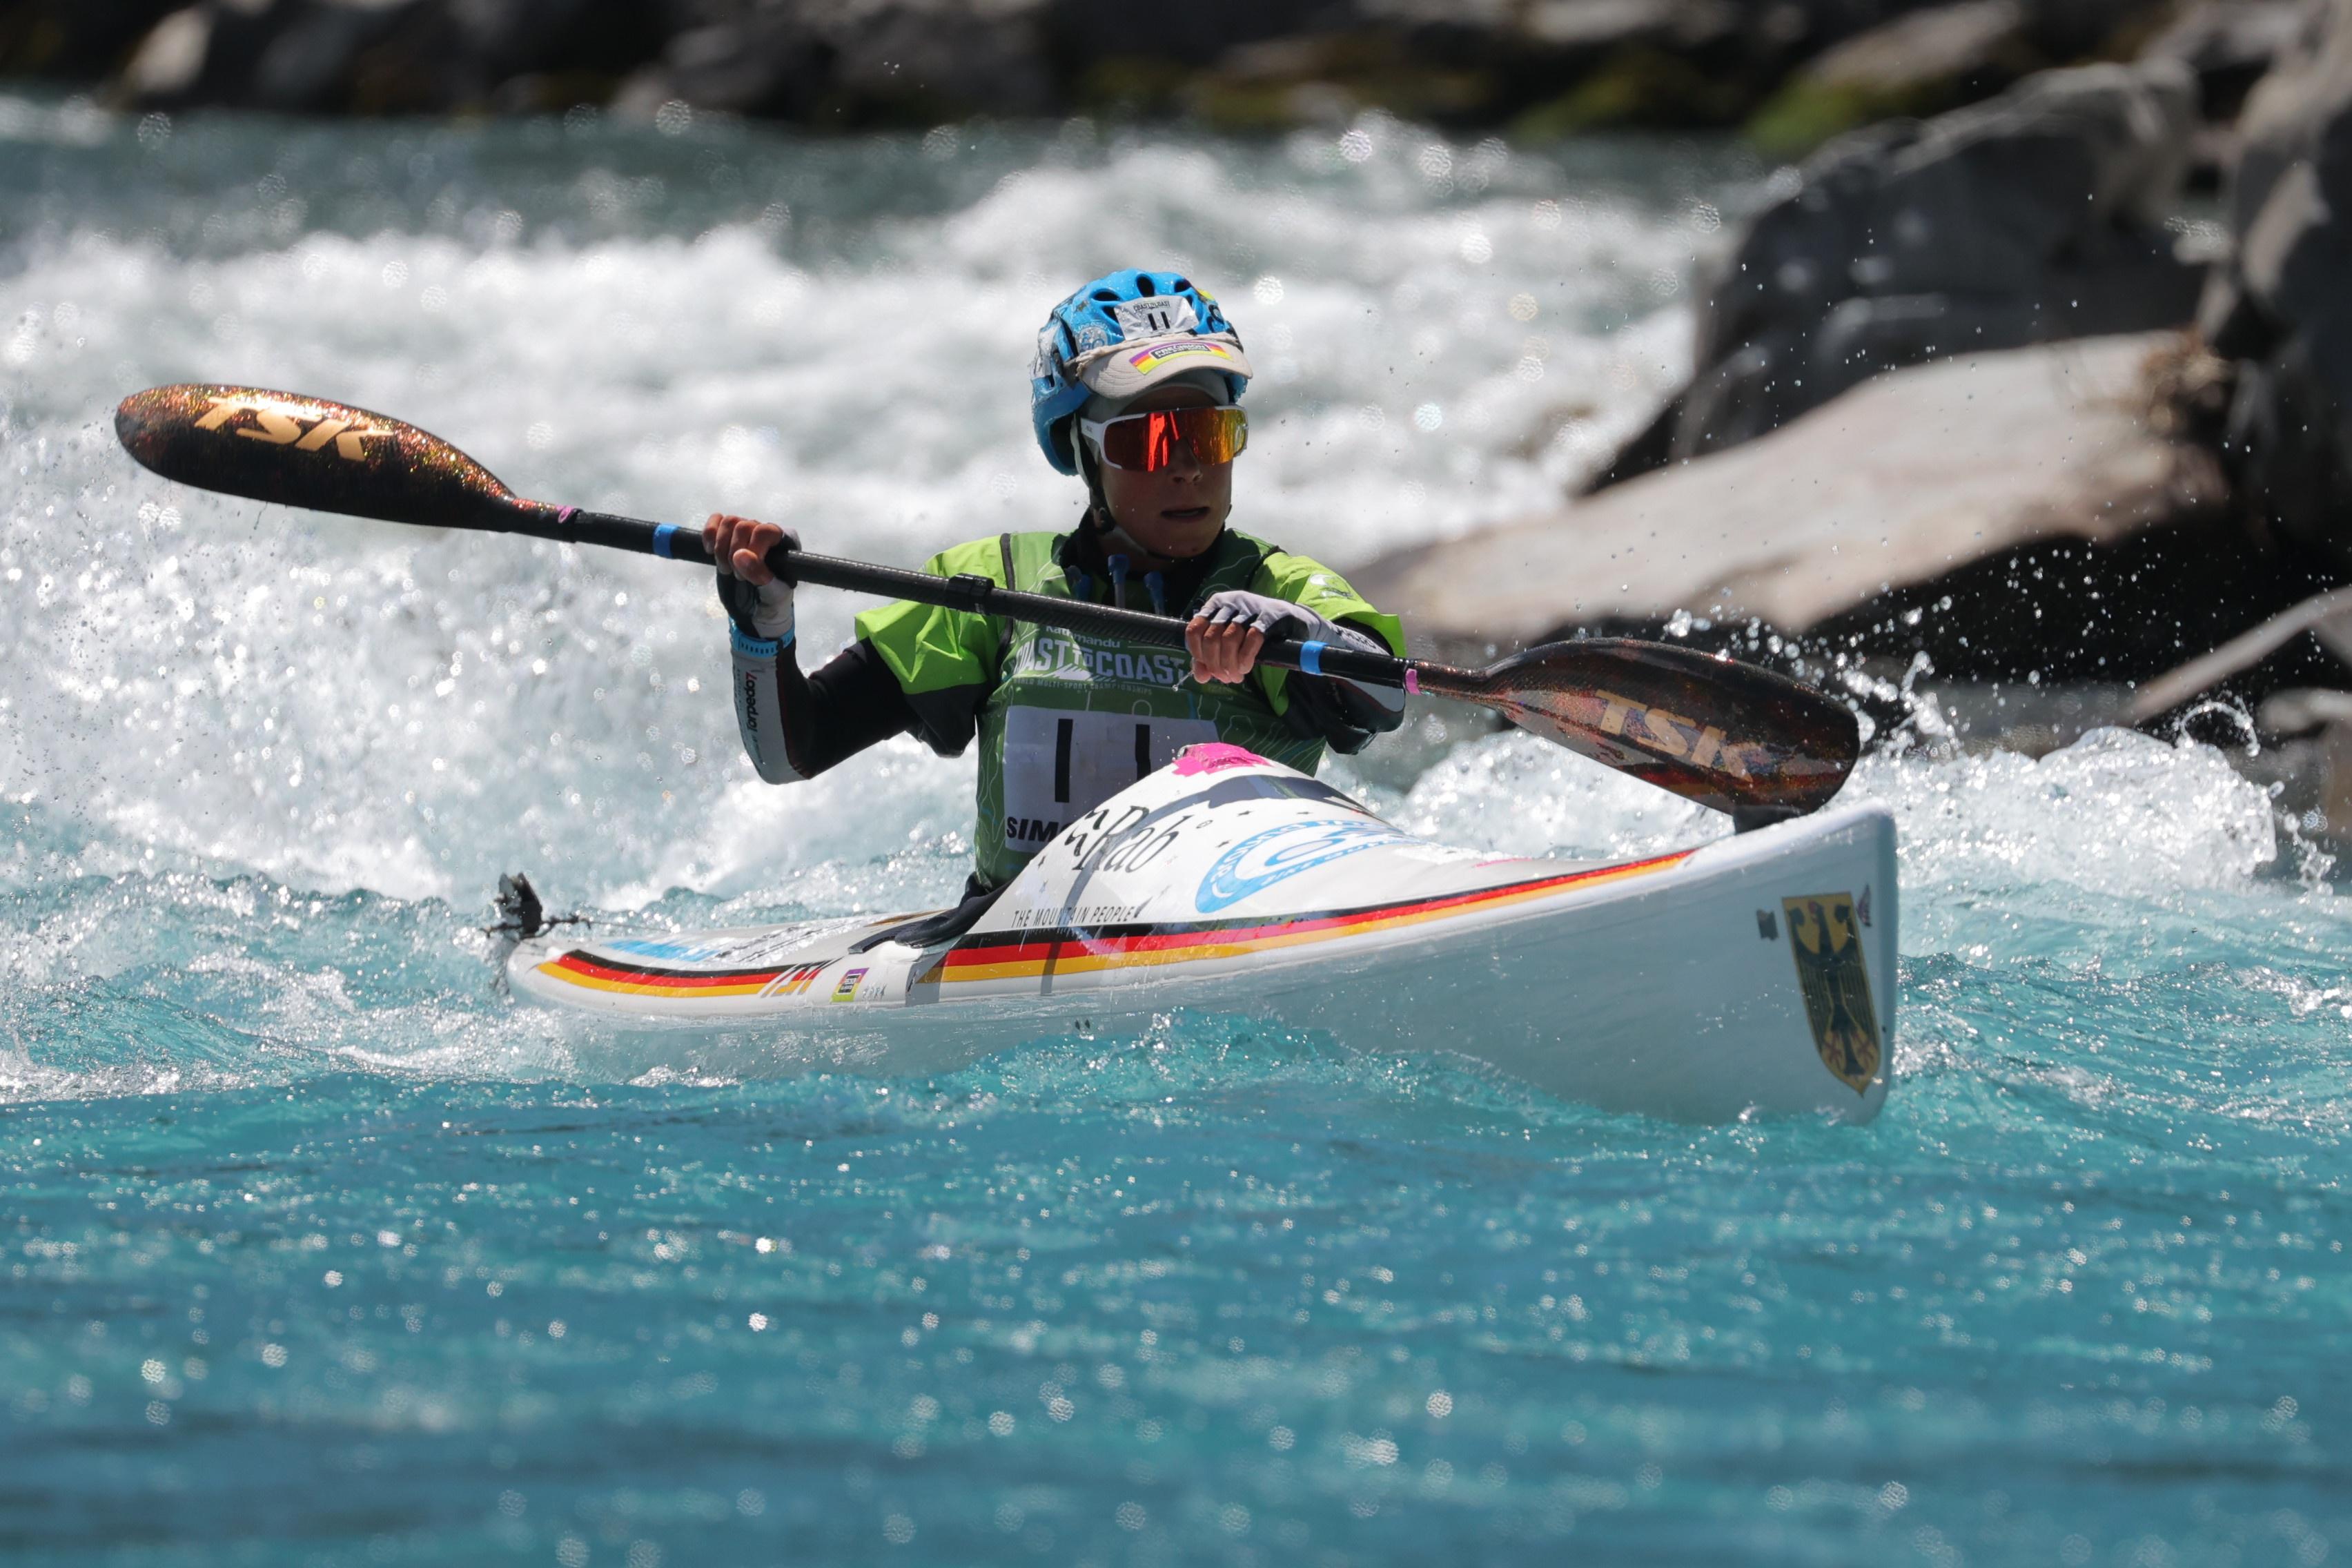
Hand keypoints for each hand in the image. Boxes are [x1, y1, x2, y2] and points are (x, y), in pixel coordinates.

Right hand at [705, 513, 798, 640]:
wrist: (756, 613)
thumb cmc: (772, 602)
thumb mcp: (773, 593)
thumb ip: (760, 575)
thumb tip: (740, 555)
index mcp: (784, 543)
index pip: (765, 531)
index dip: (751, 549)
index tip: (745, 574)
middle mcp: (766, 533)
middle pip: (743, 525)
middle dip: (733, 552)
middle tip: (736, 577)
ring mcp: (746, 534)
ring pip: (729, 522)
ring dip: (720, 547)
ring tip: (725, 569)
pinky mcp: (726, 537)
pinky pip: (716, 520)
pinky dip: (709, 533)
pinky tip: (709, 550)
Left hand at [1187, 589, 1296, 684]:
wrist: (1289, 619)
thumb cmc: (1253, 630)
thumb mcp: (1228, 640)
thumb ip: (1210, 657)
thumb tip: (1200, 676)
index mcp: (1215, 605)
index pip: (1194, 629)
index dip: (1197, 653)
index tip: (1208, 667)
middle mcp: (1230, 603)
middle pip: (1211, 637)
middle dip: (1215, 664)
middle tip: (1224, 677)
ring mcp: (1249, 608)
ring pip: (1229, 639)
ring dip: (1229, 664)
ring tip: (1236, 676)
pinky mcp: (1268, 617)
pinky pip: (1251, 639)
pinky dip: (1245, 658)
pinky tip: (1245, 668)